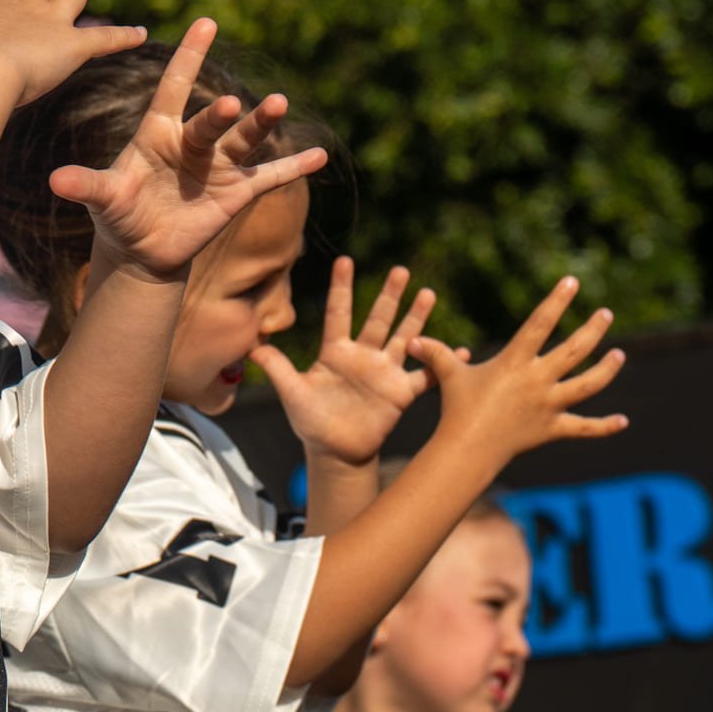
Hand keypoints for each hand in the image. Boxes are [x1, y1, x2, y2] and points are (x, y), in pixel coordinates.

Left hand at [49, 18, 328, 281]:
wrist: (142, 249)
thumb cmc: (119, 213)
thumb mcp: (103, 198)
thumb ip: (85, 186)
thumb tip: (55, 182)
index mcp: (158, 132)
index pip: (174, 86)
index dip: (188, 56)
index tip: (205, 22)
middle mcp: (192, 142)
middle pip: (210, 121)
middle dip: (220, 114)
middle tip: (226, 104)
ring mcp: (218, 165)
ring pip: (244, 139)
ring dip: (262, 123)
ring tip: (279, 104)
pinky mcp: (236, 192)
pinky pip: (269, 176)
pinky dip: (292, 167)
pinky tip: (319, 156)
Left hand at [254, 258, 435, 467]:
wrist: (334, 451)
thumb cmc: (311, 420)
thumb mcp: (292, 392)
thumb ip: (276, 368)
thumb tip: (250, 346)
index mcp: (336, 351)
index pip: (339, 312)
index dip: (341, 287)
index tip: (344, 260)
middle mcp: (363, 356)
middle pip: (378, 319)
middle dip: (390, 295)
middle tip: (401, 270)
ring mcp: (384, 372)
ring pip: (404, 338)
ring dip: (416, 318)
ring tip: (428, 293)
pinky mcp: (400, 393)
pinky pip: (426, 376)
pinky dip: (443, 364)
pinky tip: (462, 351)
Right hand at [409, 277, 628, 466]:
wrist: (468, 448)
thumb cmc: (456, 408)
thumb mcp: (447, 375)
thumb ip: (434, 353)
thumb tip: (412, 339)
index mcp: (515, 362)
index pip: (540, 324)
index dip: (556, 301)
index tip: (572, 282)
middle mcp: (538, 381)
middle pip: (574, 351)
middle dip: (592, 330)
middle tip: (606, 313)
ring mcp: (549, 406)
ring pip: (588, 384)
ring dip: (607, 369)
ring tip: (620, 354)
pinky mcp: (553, 429)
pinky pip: (585, 428)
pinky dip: (605, 426)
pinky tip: (623, 421)